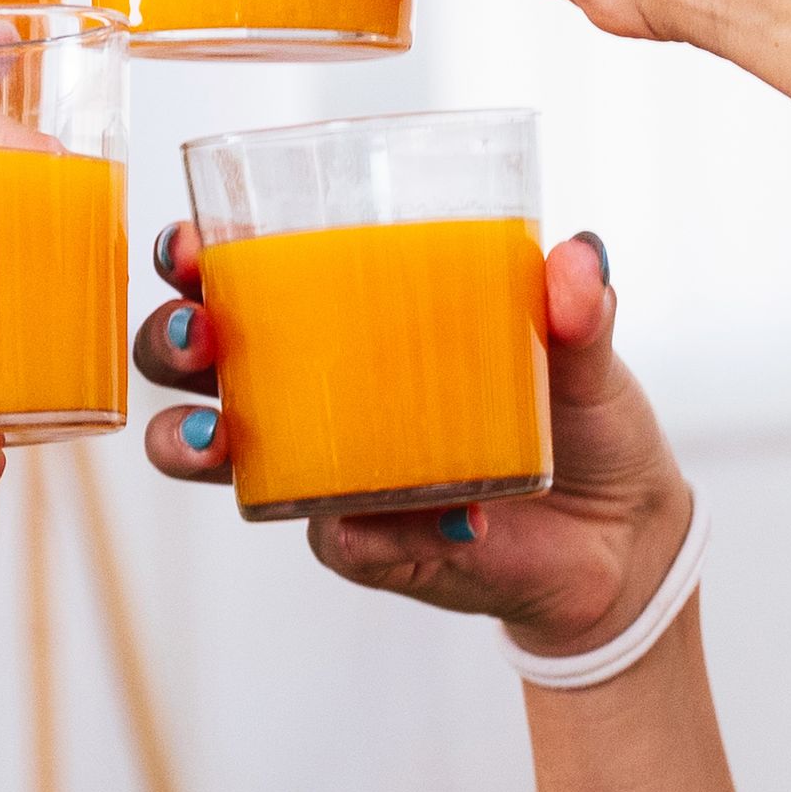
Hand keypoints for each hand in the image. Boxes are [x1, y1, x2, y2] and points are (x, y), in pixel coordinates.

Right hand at [139, 220, 679, 653]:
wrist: (621, 536)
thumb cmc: (577, 419)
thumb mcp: (585, 353)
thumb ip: (580, 310)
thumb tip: (578, 258)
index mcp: (350, 324)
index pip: (247, 278)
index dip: (194, 260)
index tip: (189, 245)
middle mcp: (318, 399)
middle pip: (198, 367)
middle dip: (170, 345)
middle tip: (198, 335)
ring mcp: (333, 475)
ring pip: (226, 461)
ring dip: (194, 445)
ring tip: (220, 439)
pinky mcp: (373, 546)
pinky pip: (339, 541)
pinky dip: (365, 531)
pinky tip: (440, 519)